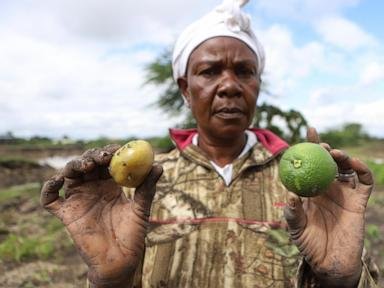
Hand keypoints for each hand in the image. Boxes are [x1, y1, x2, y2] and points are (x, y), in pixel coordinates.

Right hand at [40, 145, 162, 286]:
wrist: (120, 260)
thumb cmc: (133, 234)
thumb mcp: (142, 209)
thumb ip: (147, 188)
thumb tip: (158, 166)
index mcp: (110, 185)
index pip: (106, 162)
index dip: (109, 153)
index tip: (116, 149)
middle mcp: (92, 188)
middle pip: (87, 163)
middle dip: (93, 156)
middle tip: (103, 157)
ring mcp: (78, 199)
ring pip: (69, 174)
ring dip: (74, 165)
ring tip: (87, 165)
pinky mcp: (66, 214)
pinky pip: (50, 199)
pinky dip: (48, 187)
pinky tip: (58, 180)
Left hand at [284, 128, 372, 286]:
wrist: (330, 262)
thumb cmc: (309, 244)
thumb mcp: (296, 228)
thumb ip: (293, 212)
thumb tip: (292, 195)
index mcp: (310, 190)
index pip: (309, 164)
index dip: (310, 146)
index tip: (308, 130)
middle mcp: (327, 188)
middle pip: (327, 161)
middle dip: (325, 148)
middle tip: (320, 145)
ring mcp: (343, 193)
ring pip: (346, 167)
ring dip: (342, 156)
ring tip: (333, 153)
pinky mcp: (358, 202)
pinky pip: (364, 181)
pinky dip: (362, 169)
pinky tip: (353, 163)